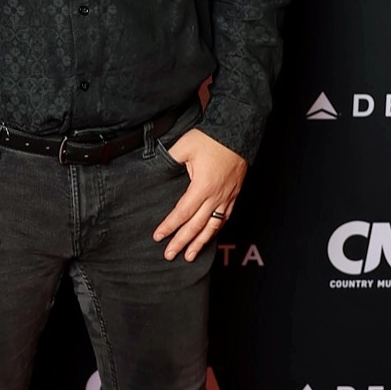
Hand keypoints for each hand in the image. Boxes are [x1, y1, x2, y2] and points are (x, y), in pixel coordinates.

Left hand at [152, 128, 247, 261]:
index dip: (169, 226)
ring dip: (200, 243)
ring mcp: (227, 197)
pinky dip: (215, 230)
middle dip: (182, 242)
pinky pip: (224, 218)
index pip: (182, 213)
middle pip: (196, 226)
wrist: (238, 133)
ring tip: (190, 256)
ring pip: (212, 226)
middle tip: (169, 255)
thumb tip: (153, 166)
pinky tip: (209, 237)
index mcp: (202, 187)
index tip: (158, 237)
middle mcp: (216, 196)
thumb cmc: (211, 138)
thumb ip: (169, 159)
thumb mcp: (184, 146)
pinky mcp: (234, 194)